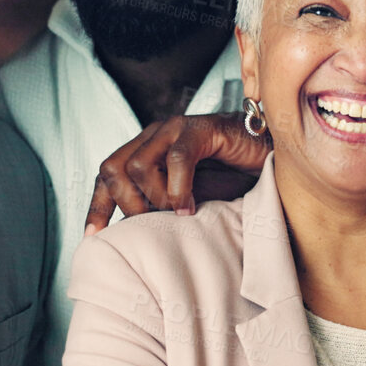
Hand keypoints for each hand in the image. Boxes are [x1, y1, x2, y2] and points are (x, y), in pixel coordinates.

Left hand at [84, 113, 269, 234]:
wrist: (271, 156)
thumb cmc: (231, 178)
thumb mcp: (187, 198)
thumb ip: (159, 207)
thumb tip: (132, 234)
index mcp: (146, 148)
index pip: (107, 174)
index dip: (97, 206)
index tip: (94, 237)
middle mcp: (154, 134)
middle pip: (113, 168)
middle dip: (127, 204)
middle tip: (152, 224)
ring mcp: (176, 128)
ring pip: (138, 166)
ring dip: (155, 198)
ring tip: (179, 212)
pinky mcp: (202, 128)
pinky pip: (176, 159)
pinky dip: (179, 189)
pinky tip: (190, 207)